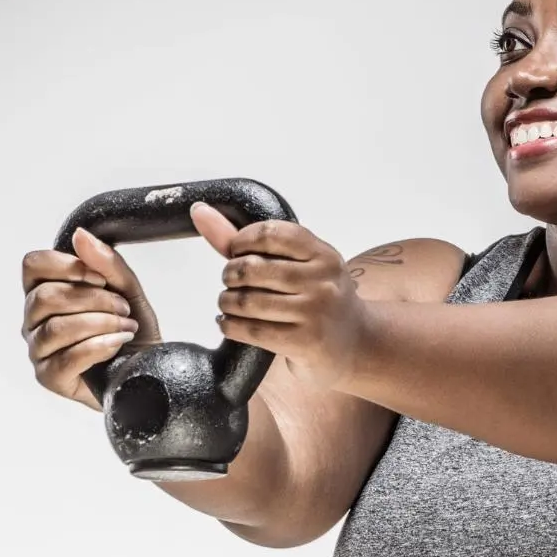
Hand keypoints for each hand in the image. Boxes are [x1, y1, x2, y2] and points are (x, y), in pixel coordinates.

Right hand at [21, 229, 162, 410]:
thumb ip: (107, 263)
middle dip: (95, 300)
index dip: (67, 266)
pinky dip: (99, 347)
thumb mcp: (128, 290)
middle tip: (123, 309)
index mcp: (46, 291)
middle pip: (46, 297)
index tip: (100, 278)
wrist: (149, 367)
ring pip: (56, 328)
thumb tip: (80, 235)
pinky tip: (118, 344)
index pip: (33, 265)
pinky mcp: (49, 376)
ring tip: (126, 327)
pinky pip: (66, 357)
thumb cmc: (133, 329)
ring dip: (101, 324)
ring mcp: (39, 349)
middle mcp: (34, 319)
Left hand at [190, 202, 368, 391]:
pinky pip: (250, 330)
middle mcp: (323, 281)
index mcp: (324, 255)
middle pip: (252, 268)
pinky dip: (229, 325)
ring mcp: (316, 312)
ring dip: (226, 302)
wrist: (356, 344)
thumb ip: (250, 242)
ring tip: (229, 304)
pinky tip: (231, 323)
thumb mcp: (300, 266)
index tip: (236, 251)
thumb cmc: (319, 300)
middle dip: (230, 275)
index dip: (242, 240)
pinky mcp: (304, 341)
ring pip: (246, 301)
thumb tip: (200, 212)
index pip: (271, 234)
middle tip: (231, 282)